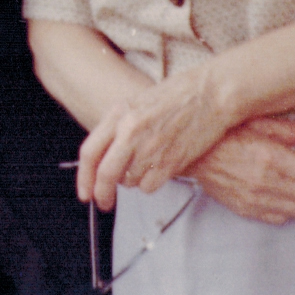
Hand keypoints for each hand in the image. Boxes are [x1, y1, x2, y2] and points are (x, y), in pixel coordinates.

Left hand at [77, 69, 233, 211]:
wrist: (211, 93)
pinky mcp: (170, 161)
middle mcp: (131, 131)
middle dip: (102, 194)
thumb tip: (104, 156)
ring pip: (129, 182)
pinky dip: (151, 183)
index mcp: (119, 113)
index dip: (83, 177)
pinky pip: (149, 186)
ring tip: (148, 163)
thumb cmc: (179, 94)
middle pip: (105, 174)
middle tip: (104, 202)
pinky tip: (160, 168)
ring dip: (133, 180)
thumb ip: (118, 126)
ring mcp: (150, 147)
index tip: (85, 192)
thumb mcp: (138, 102)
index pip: (89, 152)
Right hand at [187, 117, 294, 225]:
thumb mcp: (258, 122)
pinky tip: (286, 194)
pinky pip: (279, 218)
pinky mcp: (246, 209)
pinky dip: (290, 208)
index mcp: (271, 157)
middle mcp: (265, 182)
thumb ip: (292, 130)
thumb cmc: (224, 133)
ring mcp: (255, 200)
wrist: (191, 153)